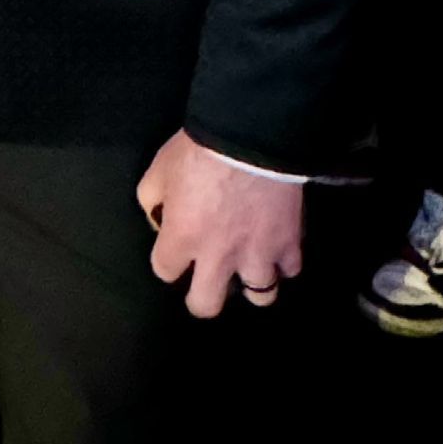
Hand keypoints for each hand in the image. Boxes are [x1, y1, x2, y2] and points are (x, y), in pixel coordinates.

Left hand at [136, 129, 303, 317]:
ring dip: (252, 284)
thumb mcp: (159, 170)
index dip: (168, 262)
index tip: (174, 251)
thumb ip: (152, 200)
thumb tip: (158, 219)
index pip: (165, 271)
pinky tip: (277, 248)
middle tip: (206, 282)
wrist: (250, 138)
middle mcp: (218, 257)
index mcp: (182, 239)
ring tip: (248, 267)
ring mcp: (257, 254)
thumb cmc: (199, 151)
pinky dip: (284, 262)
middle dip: (203, 298)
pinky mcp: (289, 244)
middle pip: (206, 305)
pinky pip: (290, 269)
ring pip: (260, 297)